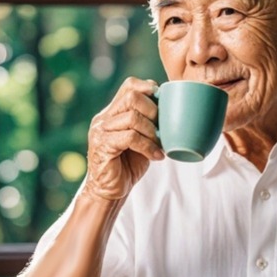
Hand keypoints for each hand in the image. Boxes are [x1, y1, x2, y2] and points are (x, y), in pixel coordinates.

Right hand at [84, 77, 162, 200]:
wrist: (110, 190)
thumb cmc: (128, 164)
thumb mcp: (142, 138)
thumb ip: (150, 122)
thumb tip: (175, 109)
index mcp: (113, 112)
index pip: (129, 85)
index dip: (149, 89)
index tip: (163, 105)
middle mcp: (104, 118)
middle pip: (131, 96)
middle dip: (153, 110)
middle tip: (161, 128)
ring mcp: (101, 131)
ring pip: (132, 117)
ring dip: (152, 131)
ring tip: (160, 144)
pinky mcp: (103, 146)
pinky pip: (130, 138)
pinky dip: (148, 146)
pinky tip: (157, 156)